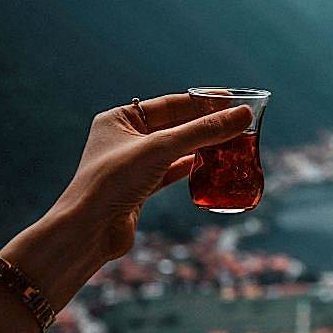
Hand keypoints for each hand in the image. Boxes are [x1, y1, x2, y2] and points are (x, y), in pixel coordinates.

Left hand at [1, 94, 253, 309]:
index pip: (169, 104)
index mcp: (119, 119)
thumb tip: (243, 115)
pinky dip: (192, 168)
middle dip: (206, 126)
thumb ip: (203, 131)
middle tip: (238, 124)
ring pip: (175, 150)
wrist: (89, 232)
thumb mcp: (161, 149)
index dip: (202, 102)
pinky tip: (211, 166)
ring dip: (202, 148)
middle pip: (175, 126)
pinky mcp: (140, 189)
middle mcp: (124, 139)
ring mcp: (132, 165)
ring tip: (231, 144)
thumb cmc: (113, 182)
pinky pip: (172, 172)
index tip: (232, 101)